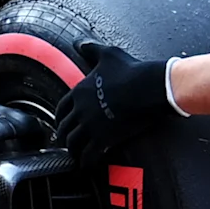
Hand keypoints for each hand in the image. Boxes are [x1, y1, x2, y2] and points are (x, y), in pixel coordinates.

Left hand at [51, 42, 172, 154]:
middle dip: (63, 137)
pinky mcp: (103, 137)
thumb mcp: (107, 54)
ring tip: (74, 157)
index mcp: (79, 91)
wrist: (149, 87)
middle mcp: (80, 109)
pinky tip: (86, 166)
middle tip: (66, 143)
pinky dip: (85, 162)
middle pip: (64, 128)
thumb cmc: (131, 70)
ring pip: (73, 143)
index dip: (60, 118)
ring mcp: (90, 125)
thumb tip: (80, 43)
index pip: (61, 108)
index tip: (62, 124)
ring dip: (72, 151)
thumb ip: (91, 49)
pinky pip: (88, 154)